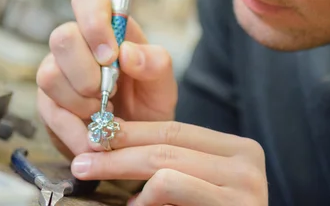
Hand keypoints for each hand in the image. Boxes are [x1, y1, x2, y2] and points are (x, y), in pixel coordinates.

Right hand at [36, 0, 177, 158]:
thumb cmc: (149, 102)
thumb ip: (155, 64)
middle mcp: (77, 44)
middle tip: (110, 93)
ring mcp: (58, 72)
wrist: (136, 143)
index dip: (94, 22)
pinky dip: (75, 129)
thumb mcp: (163, 84)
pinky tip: (95, 138)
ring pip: (49, 75)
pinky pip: (50, 111)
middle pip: (62, 37)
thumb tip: (127, 53)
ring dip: (80, 101)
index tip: (111, 55)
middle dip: (87, 72)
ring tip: (105, 115)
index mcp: (108, 27)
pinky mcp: (48, 103)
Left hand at [70, 120, 268, 205]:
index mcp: (240, 149)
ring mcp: (244, 186)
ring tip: (109, 189)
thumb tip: (117, 145)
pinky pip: (170, 187)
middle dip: (117, 151)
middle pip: (167, 144)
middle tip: (82, 160)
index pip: (176, 130)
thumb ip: (175, 164)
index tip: (97, 136)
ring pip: (165, 165)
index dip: (133, 131)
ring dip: (124, 173)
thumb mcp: (199, 184)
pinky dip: (145, 199)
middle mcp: (247, 162)